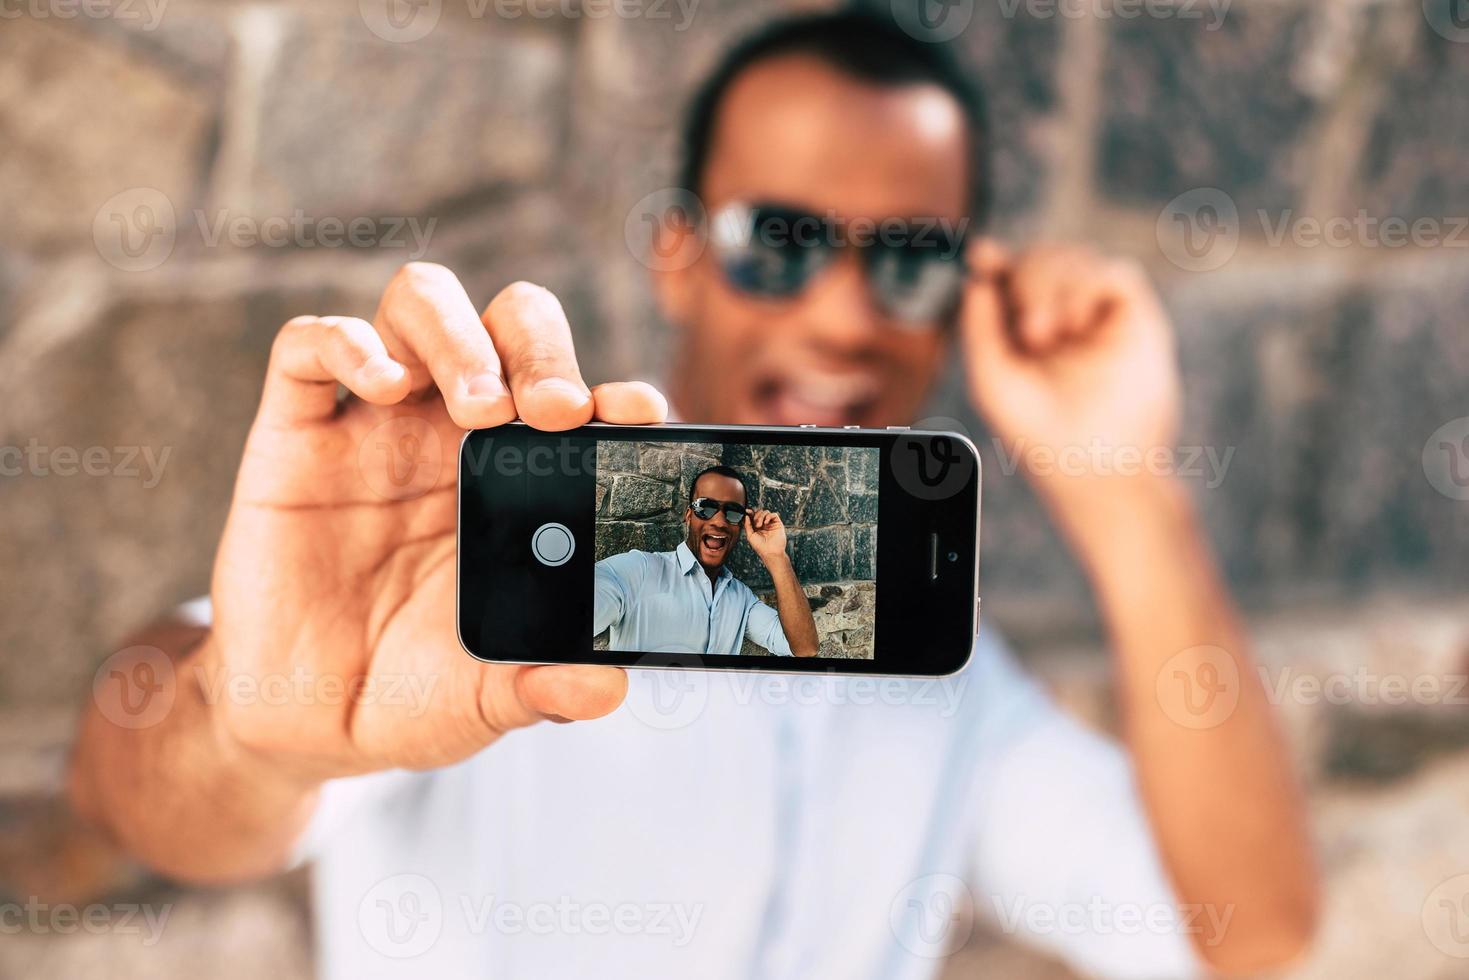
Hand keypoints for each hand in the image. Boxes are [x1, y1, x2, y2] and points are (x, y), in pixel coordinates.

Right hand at [208, 263, 665, 784]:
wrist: (304, 720)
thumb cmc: (414, 692)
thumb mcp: (487, 698)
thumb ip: (543, 688)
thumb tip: (607, 691)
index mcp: (525, 479)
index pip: (584, 400)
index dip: (617, 393)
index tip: (638, 414)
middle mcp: (456, 432)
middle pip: (511, 325)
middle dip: (542, 347)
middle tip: (555, 410)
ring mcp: (375, 424)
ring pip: (421, 306)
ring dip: (459, 334)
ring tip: (479, 405)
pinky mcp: (294, 434)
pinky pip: (309, 345)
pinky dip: (346, 343)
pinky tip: (382, 386)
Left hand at [744, 508, 788, 561]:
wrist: (771, 552)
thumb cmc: (760, 546)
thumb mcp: (750, 536)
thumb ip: (747, 525)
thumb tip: (746, 516)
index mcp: (757, 527)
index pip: (754, 516)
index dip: (750, 512)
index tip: (747, 510)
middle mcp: (764, 525)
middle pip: (759, 512)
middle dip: (756, 516)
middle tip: (756, 525)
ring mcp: (771, 524)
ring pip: (766, 512)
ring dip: (761, 516)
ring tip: (760, 525)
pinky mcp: (778, 524)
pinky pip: (774, 514)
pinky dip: (768, 516)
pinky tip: (766, 523)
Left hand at [960, 240, 1180, 509]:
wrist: (1092, 466)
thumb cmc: (1037, 434)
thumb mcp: (992, 379)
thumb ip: (980, 327)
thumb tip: (978, 277)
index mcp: (1025, 332)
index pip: (1011, 277)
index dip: (996, 259)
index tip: (982, 253)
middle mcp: (1064, 319)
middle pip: (1042, 259)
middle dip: (1027, 278)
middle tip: (1028, 331)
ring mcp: (1101, 318)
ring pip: (1077, 258)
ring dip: (1052, 282)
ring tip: (1043, 334)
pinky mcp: (1137, 321)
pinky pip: (1117, 272)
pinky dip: (1088, 286)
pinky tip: (1074, 324)